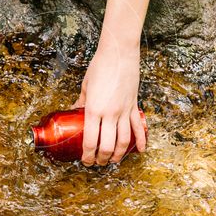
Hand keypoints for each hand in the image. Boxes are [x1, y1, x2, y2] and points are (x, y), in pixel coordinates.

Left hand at [72, 41, 146, 165]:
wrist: (119, 53)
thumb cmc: (100, 66)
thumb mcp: (85, 86)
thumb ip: (81, 101)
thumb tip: (74, 111)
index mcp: (94, 109)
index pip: (90, 141)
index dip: (87, 155)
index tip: (85, 160)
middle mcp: (109, 113)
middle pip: (107, 145)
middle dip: (101, 159)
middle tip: (97, 163)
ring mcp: (124, 110)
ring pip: (124, 141)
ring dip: (118, 155)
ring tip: (113, 160)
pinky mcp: (134, 105)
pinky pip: (138, 127)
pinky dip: (141, 140)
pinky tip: (141, 150)